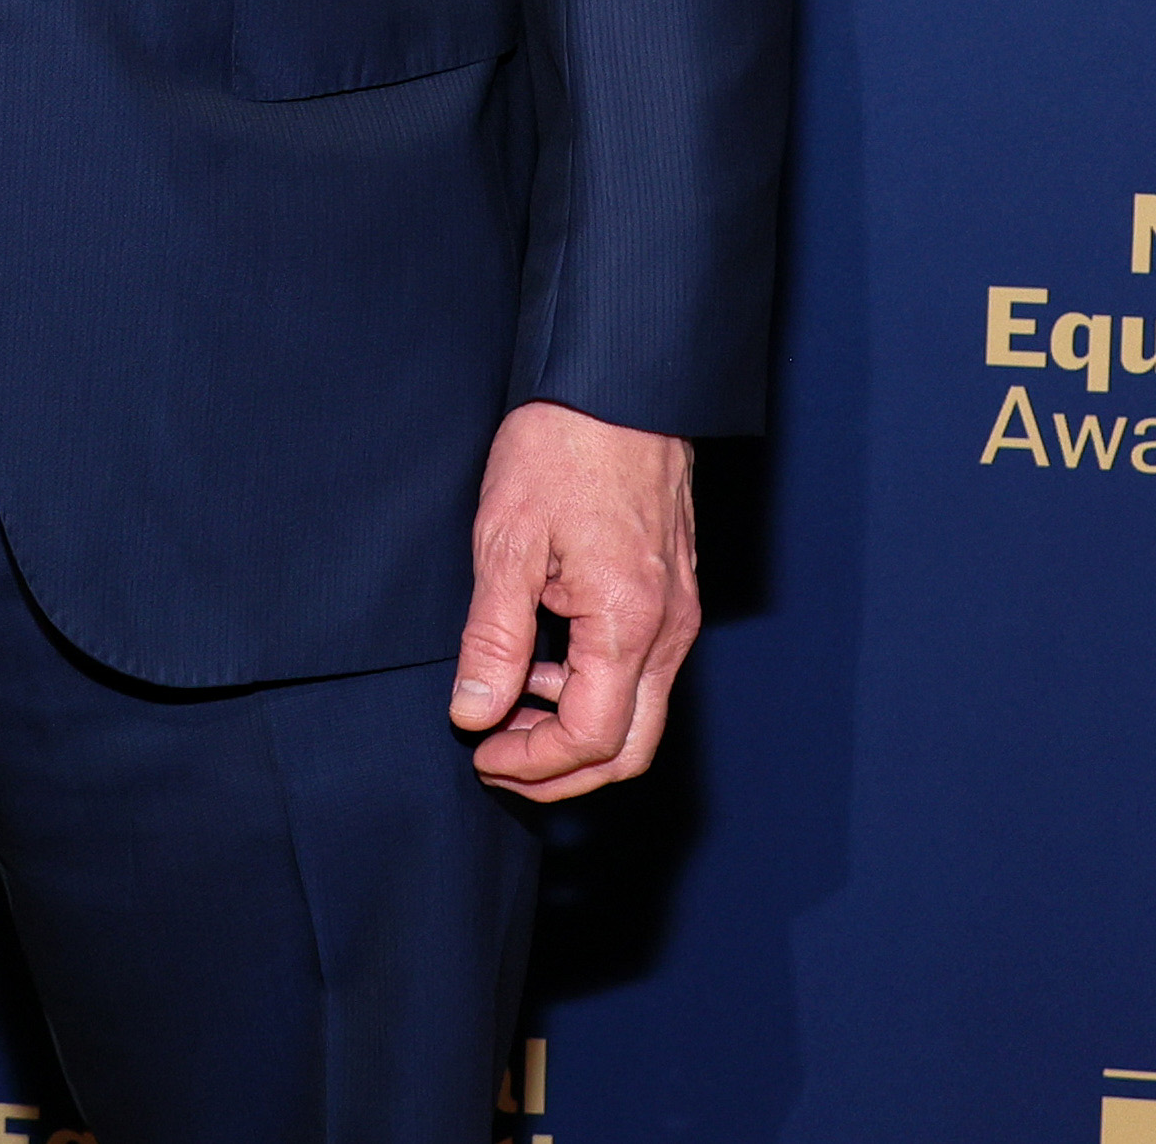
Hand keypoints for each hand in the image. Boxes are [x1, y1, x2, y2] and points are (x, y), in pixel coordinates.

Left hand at [449, 402, 699, 800]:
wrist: (619, 382)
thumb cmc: (561, 446)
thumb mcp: (506, 540)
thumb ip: (494, 638)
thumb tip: (474, 714)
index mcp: (629, 621)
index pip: (591, 739)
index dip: (533, 764)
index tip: (480, 751)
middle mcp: (670, 629)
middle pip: (632, 749)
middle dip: (563, 772)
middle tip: (498, 758)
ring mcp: (680, 613)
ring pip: (641, 715)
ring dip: (577, 732)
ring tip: (510, 705)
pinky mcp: (676, 594)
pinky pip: (645, 673)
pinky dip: (596, 692)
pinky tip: (545, 662)